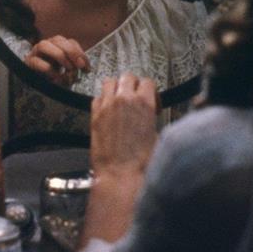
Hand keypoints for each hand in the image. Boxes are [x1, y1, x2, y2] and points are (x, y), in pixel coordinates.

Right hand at [25, 35, 89, 85]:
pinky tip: (56, 78)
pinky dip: (48, 69)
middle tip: (79, 66)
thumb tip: (85, 67)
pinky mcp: (28, 63)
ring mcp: (35, 53)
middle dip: (71, 52)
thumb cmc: (55, 80)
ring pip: (44, 45)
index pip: (71, 42)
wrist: (38, 91)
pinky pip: (36, 61)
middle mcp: (46, 46)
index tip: (87, 68)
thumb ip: (76, 67)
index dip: (81, 54)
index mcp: (58, 46)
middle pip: (58, 39)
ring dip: (59, 55)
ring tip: (67, 69)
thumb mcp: (68, 73)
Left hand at [78, 73, 158, 247]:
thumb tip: (151, 116)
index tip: (151, 101)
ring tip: (120, 100)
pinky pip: (97, 97)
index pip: (148, 82)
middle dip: (133, 85)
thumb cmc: (140, 162)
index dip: (151, 90)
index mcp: (144, 103)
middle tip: (136, 97)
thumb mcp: (158, 135)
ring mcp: (107, 106)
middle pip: (128, 77)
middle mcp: (124, 100)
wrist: (121, 175)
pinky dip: (103, 99)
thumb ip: (153, 118)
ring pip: (110, 81)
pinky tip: (108, 110)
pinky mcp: (94, 115)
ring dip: (116, 87)